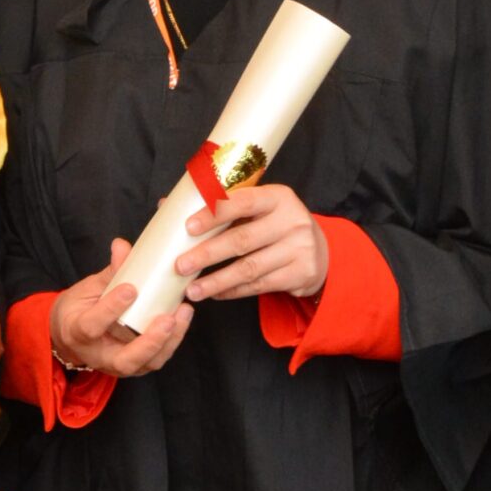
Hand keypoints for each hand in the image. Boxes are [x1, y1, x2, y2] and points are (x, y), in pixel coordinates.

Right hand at [48, 240, 192, 376]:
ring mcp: (117, 365)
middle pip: (125, 360)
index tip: (130, 289)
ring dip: (168, 341)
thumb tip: (123, 246)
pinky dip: (172, 340)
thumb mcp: (86, 289)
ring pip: (146, 364)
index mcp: (77, 333)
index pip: (92, 325)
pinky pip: (155, 359)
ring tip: (183, 313)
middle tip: (168, 318)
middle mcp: (98, 355)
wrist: (70, 334)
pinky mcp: (134, 366)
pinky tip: (182, 318)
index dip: (111, 308)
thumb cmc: (78, 308)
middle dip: (150, 341)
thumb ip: (108, 272)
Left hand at [175, 184, 328, 302]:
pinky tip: (215, 294)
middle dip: (207, 254)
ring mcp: (299, 249)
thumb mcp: (260, 208)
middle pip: (242, 240)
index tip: (188, 227)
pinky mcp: (300, 274)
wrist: (322, 252)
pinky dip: (233, 291)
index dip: (214, 214)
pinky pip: (259, 286)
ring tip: (192, 290)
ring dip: (216, 281)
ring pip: (249, 268)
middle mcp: (292, 221)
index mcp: (278, 197)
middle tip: (180, 265)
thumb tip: (167, 205)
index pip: (242, 202)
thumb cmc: (277, 225)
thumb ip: (221, 206)